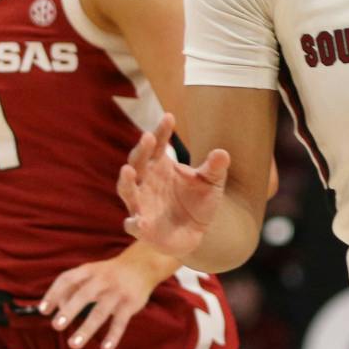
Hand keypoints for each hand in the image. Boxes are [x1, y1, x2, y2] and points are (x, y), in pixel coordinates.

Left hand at [40, 247, 175, 348]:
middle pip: (83, 295)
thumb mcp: (91, 272)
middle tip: (56, 326)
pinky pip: (120, 322)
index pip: (67, 279)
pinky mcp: (130, 304)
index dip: (53, 294)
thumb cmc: (109, 273)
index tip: (43, 311)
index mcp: (88, 270)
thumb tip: (56, 308)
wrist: (142, 264)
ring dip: (86, 329)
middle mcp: (102, 280)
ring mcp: (117, 292)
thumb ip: (72, 288)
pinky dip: (113, 336)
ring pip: (100, 312)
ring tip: (73, 345)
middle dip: (69, 311)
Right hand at [117, 115, 230, 259]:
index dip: (161, 131)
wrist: (197, 231)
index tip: (169, 117)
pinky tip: (138, 221)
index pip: (157, 144)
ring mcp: (141, 203)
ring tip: (127, 170)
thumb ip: (215, 168)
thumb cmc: (200, 200)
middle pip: (138, 162)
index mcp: (160, 165)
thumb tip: (222, 153)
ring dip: (125, 181)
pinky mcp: (142, 227)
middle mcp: (145, 181)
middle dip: (141, 150)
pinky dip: (134, 222)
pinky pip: (134, 224)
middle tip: (148, 137)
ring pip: (127, 190)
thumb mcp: (212, 182)